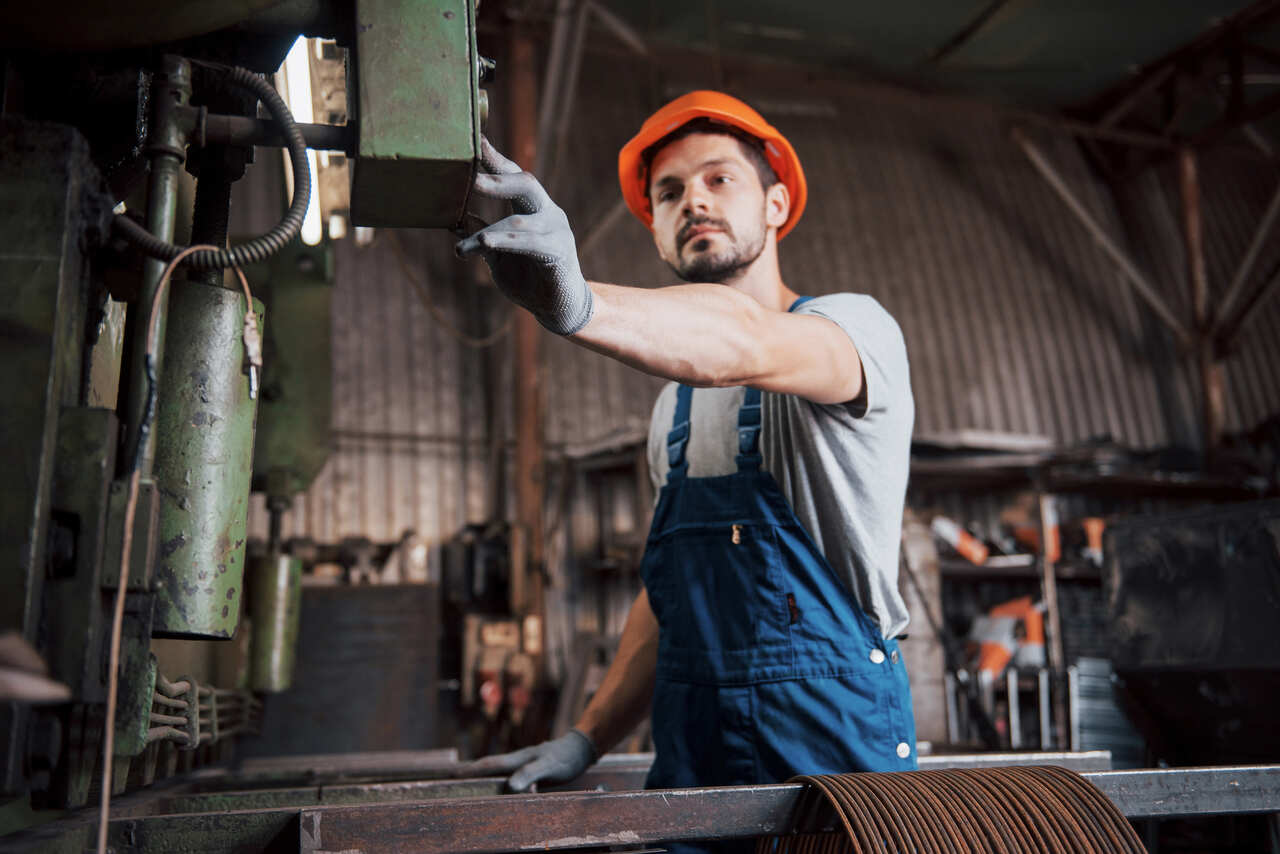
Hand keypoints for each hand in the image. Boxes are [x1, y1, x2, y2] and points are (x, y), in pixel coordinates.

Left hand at [455, 137, 593, 335]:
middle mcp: (548, 213)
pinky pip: (529, 243)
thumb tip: (451, 218)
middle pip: (526, 184)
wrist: (558, 309)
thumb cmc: (528, 278)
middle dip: (497, 179)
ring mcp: (557, 230)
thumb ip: (480, 234)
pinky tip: (483, 244)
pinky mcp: (560, 252)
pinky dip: (504, 242)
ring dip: (486, 233)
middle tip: (471, 178)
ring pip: (518, 221)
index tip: (476, 140)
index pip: (514, 176)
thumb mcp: (497, 254)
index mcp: (533, 208)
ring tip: (463, 246)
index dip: (496, 159)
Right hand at [465, 729, 596, 792]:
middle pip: (490, 767)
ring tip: (469, 783)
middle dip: (472, 771)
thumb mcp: (549, 766)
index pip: (490, 765)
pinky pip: (511, 777)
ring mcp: (524, 764)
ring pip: (499, 772)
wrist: (580, 748)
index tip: (454, 773)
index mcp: (518, 759)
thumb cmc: (565, 757)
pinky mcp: (532, 770)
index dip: (472, 770)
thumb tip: (510, 786)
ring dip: (484, 776)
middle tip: (453, 777)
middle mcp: (518, 761)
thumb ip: (530, 773)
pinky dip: (500, 782)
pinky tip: (500, 788)